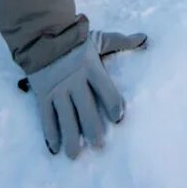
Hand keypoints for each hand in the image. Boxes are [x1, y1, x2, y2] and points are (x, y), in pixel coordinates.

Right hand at [27, 30, 146, 158]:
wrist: (41, 32)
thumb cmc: (74, 38)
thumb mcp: (99, 39)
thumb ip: (121, 41)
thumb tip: (145, 38)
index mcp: (91, 67)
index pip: (106, 89)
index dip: (113, 104)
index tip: (118, 118)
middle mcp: (74, 81)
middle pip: (86, 109)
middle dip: (92, 129)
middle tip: (99, 145)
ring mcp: (57, 89)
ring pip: (65, 118)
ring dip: (71, 137)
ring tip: (75, 155)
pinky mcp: (42, 95)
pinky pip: (46, 117)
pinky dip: (50, 133)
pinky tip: (55, 148)